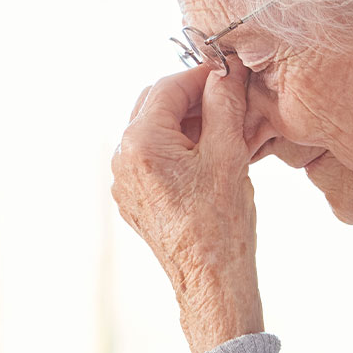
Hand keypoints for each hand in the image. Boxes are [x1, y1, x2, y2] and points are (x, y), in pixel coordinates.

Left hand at [110, 63, 263, 352]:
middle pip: (154, 105)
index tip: (228, 73)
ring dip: (185, 122)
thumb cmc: (221, 221)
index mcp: (142, 142)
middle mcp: (123, 159)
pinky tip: (208, 157)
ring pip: (153, 131)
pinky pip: (152, 158)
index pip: (168, 86)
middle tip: (228, 98)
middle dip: (191, 97)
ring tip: (223, 129)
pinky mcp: (133, 199)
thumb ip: (223, 104)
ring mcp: (124, 181)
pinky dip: (177, 148)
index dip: (201, 75)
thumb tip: (224, 72)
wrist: (211, 279)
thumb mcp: (229, 152)